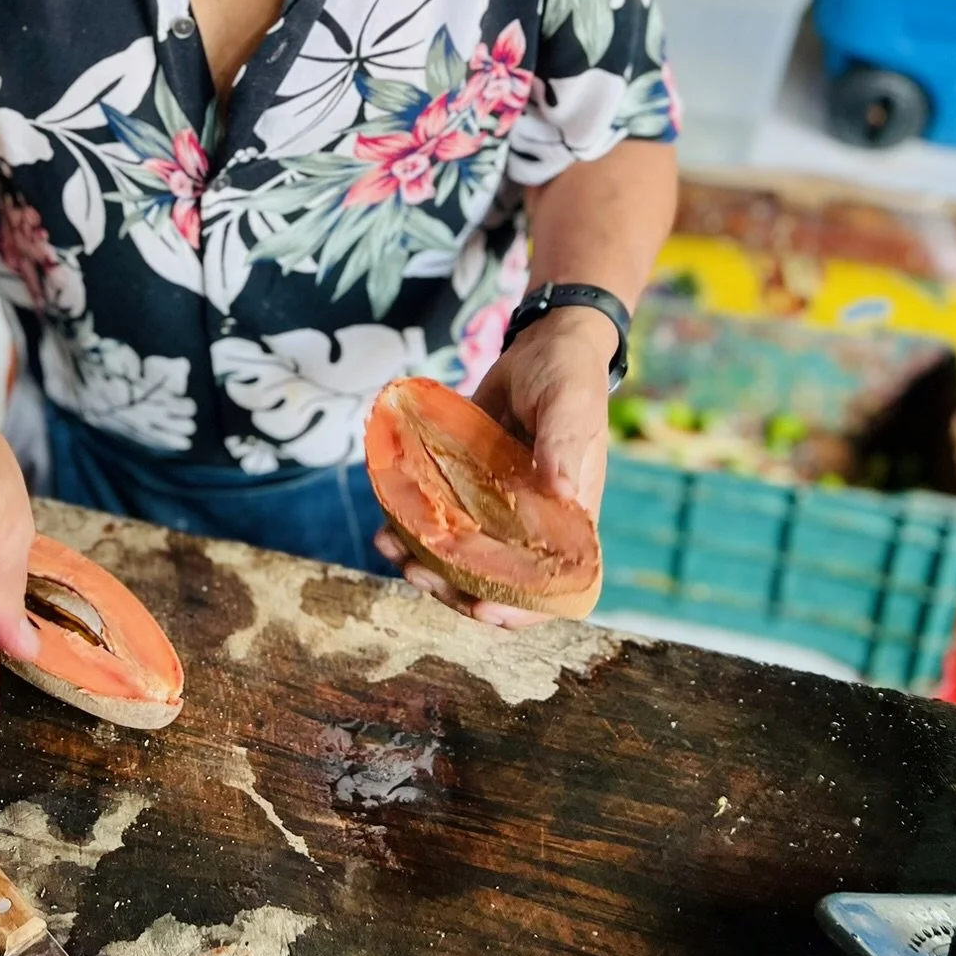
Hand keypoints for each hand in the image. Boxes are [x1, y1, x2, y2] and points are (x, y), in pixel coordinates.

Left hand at [374, 307, 615, 627]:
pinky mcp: (468, 484)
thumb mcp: (570, 404)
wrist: (541, 344)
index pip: (551, 587)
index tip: (482, 610)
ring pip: (460, 555)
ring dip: (423, 561)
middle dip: (452, 587)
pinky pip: (440, 516)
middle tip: (414, 571)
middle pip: (494, 581)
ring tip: (388, 544)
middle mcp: (531, 523)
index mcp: (568, 520)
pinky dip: (411, 523)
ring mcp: (497, 506)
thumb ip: (564, 445)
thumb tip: (564, 494)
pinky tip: (385, 516)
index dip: (519, 608)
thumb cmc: (568, 375)